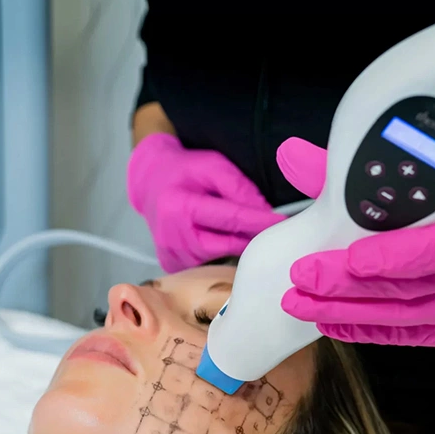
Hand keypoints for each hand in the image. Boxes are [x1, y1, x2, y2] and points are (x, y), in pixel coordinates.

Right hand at [128, 133, 283, 272]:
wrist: (152, 182)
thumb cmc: (186, 171)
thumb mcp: (213, 166)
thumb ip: (239, 187)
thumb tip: (265, 212)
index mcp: (179, 206)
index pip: (228, 218)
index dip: (258, 222)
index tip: (282, 223)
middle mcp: (171, 235)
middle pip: (223, 245)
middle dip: (249, 239)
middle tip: (270, 233)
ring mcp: (169, 253)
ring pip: (215, 260)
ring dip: (235, 250)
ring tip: (247, 237)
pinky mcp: (170, 264)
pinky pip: (203, 267)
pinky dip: (218, 259)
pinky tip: (226, 247)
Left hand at [274, 137, 434, 352]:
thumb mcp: (422, 184)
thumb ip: (356, 176)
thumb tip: (292, 156)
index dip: (400, 254)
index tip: (354, 256)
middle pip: (413, 285)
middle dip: (351, 284)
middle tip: (303, 276)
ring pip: (405, 315)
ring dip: (347, 311)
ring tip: (300, 302)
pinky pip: (404, 335)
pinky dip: (363, 330)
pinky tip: (327, 323)